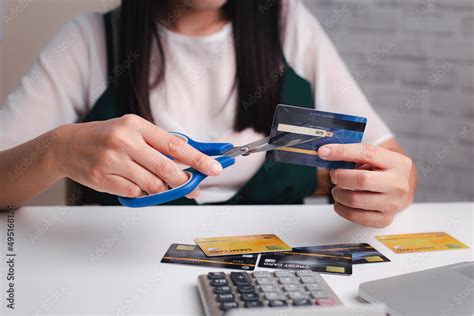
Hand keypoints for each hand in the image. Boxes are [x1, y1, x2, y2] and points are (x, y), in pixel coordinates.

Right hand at [53, 114, 221, 197]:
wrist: (67, 146)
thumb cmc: (105, 137)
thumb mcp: (132, 130)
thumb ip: (158, 144)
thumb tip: (189, 161)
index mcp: (136, 125)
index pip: (175, 145)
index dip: (198, 159)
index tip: (214, 167)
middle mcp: (124, 141)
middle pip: (166, 168)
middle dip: (184, 181)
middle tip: (193, 186)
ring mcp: (112, 160)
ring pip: (152, 184)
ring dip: (161, 188)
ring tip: (156, 182)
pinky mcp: (103, 178)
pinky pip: (134, 193)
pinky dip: (140, 192)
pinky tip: (133, 182)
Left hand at [318, 143, 412, 227]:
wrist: (396, 190)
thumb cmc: (381, 171)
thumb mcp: (373, 157)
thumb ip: (353, 154)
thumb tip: (325, 152)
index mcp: (397, 163)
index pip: (367, 153)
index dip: (342, 151)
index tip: (324, 151)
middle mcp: (398, 184)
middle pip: (362, 180)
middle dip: (340, 176)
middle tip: (334, 175)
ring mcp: (392, 204)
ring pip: (355, 200)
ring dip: (338, 194)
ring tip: (338, 189)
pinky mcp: (384, 219)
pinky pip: (355, 216)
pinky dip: (341, 208)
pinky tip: (341, 201)